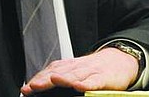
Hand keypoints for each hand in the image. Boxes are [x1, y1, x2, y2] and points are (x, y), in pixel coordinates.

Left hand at [20, 47, 138, 95]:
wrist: (122, 60)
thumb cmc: (98, 69)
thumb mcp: (78, 70)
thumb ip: (63, 75)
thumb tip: (41, 84)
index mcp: (71, 66)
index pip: (52, 70)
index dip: (39, 78)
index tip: (27, 88)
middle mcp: (79, 67)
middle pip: (61, 72)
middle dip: (45, 79)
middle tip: (32, 87)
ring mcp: (92, 72)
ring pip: (76, 75)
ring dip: (63, 78)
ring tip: (52, 81)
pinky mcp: (104, 78)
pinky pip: (95, 81)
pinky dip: (87, 84)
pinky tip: (79, 87)